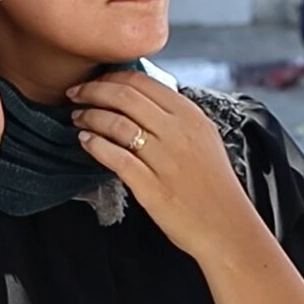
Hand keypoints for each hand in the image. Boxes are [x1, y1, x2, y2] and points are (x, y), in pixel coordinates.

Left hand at [70, 72, 262, 261]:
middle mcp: (178, 132)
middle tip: (76, 93)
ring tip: (77, 117)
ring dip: (90, 116)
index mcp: (191, 116)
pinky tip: (85, 141)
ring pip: (117, 124)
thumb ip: (177, 117)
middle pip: (125, 97)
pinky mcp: (152, 186)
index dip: (111, 77)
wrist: (227, 226)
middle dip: (93, 90)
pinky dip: (95, 145)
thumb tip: (143, 98)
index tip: (96, 81)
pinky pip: (116, 158)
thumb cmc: (214, 185)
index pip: (143, 82)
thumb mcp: (204, 138)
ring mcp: (165, 160)